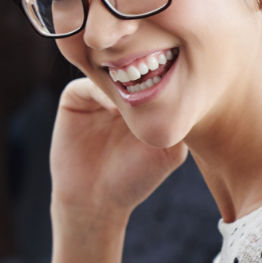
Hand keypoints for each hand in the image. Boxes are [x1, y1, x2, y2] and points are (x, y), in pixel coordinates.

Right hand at [50, 78, 187, 219]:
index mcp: (144, 97)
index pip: (154, 68)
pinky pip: (86, 84)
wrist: (95, 201)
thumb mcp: (170, 151)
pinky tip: (114, 110)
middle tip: (156, 78)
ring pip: (108, 69)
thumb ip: (180, 122)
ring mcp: (96, 93)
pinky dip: (100, 92)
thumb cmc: (135, 178)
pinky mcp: (74, 98)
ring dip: (121, 77)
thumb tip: (187, 88)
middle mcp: (119, 90)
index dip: (164, 68)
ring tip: (135, 98)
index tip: (178, 77)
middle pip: (129, 61)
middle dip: (142, 65)